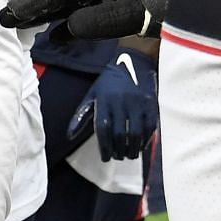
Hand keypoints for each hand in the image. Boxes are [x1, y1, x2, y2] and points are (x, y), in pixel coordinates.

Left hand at [72, 47, 158, 161]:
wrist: (133, 62)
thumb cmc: (109, 83)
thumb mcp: (92, 95)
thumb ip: (80, 116)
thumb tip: (69, 136)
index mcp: (104, 100)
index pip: (103, 129)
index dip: (104, 147)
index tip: (105, 157)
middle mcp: (120, 101)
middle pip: (119, 134)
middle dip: (118, 151)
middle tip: (117, 157)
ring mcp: (137, 103)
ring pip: (135, 134)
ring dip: (132, 149)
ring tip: (128, 155)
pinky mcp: (151, 104)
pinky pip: (150, 128)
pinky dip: (145, 141)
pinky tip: (140, 146)